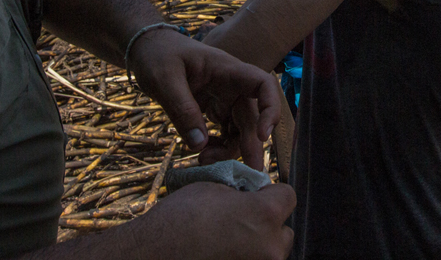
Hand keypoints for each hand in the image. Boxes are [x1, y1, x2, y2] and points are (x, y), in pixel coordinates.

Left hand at [128, 28, 281, 164]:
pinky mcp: (212, 108)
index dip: (270, 109)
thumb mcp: (164, 79)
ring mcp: (223, 98)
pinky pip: (223, 131)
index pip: (263, 85)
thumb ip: (182, 109)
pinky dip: (217, 145)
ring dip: (230, 149)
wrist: (146, 49)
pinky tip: (201, 153)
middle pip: (251, 116)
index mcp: (227, 70)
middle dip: (250, 145)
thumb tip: (199, 145)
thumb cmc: (157, 55)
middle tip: (245, 174)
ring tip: (205, 161)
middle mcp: (231, 85)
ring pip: (239, 129)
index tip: (263, 136)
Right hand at [152, 183, 295, 259]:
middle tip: (239, 223)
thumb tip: (251, 195)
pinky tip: (221, 255)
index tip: (254, 196)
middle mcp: (271, 246)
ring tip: (227, 243)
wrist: (151, 255)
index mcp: (266, 214)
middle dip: (267, 226)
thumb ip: (242, 193)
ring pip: (272, 255)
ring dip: (257, 247)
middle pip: (285, 232)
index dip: (270, 194)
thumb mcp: (215, 188)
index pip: (288, 196)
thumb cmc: (180, 218)